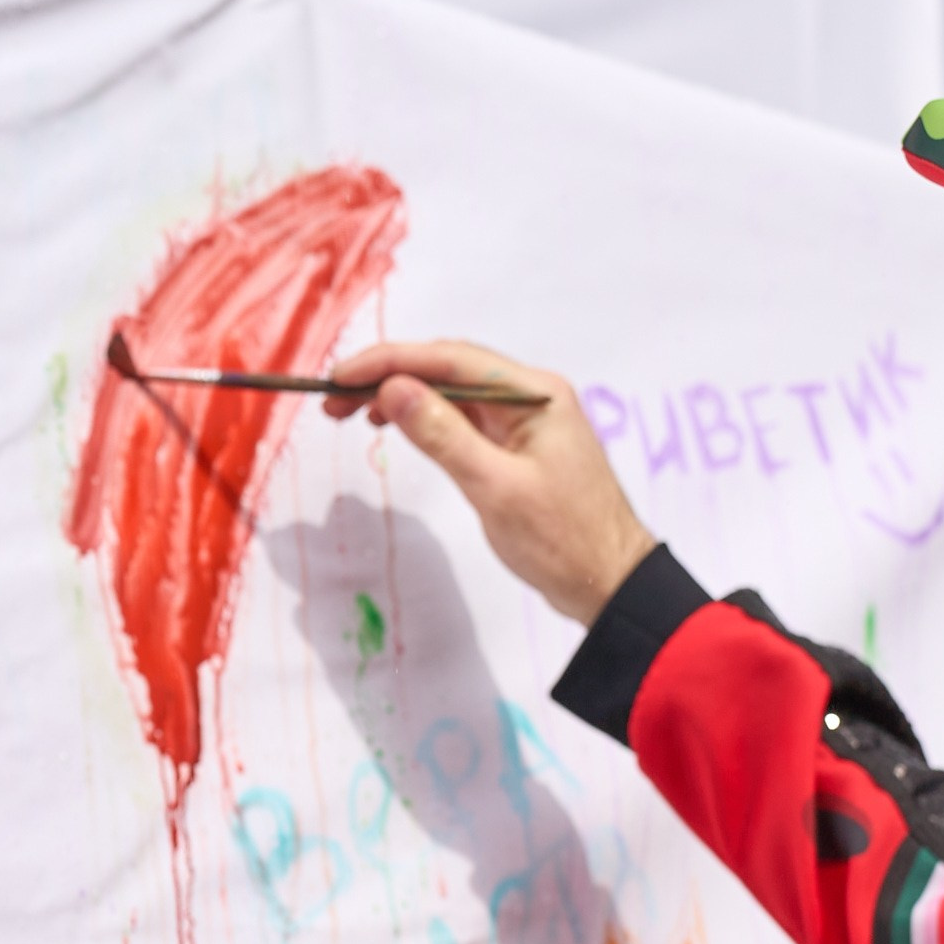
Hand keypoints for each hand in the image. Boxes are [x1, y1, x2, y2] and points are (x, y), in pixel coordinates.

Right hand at [324, 339, 656, 624]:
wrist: (611, 583)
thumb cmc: (564, 541)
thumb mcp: (495, 488)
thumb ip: (443, 436)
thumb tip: (393, 389)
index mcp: (535, 394)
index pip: (450, 360)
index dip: (390, 362)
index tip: (341, 376)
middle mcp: (531, 396)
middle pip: (447, 370)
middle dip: (388, 376)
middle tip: (332, 397)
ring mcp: (524, 421)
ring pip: (451, 394)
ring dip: (401, 397)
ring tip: (349, 412)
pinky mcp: (516, 447)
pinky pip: (463, 420)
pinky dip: (425, 420)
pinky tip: (394, 426)